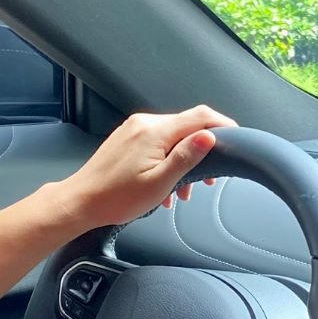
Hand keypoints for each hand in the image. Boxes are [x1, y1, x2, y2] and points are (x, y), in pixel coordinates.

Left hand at [55, 105, 235, 228]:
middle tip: (207, 180)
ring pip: (172, 137)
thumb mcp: (159, 182)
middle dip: (202, 151)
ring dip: (183, 161)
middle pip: (187, 127)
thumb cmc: (116, 198)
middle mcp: (144, 124)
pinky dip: (167, 160)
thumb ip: (186, 157)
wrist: (81, 202)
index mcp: (155, 131)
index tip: (236, 139)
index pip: (200, 116)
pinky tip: (165, 185)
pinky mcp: (127, 139)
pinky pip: (157, 142)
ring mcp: (134, 130)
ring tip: (182, 191)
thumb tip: (209, 136)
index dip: (223, 126)